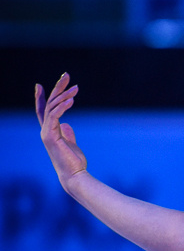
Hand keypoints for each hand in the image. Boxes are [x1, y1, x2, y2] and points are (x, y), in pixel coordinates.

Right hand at [35, 73, 87, 190]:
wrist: (74, 175)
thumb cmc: (74, 161)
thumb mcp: (71, 143)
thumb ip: (67, 133)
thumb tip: (67, 124)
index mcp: (50, 130)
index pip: (43, 110)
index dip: (41, 97)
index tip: (39, 85)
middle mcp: (45, 130)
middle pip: (48, 104)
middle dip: (56, 88)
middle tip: (66, 75)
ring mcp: (46, 133)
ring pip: (52, 108)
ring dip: (64, 95)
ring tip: (76, 88)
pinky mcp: (50, 136)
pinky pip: (55, 116)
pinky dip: (62, 106)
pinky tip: (71, 99)